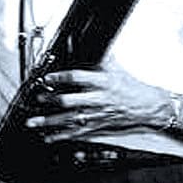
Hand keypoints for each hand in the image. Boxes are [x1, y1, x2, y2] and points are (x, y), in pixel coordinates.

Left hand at [24, 68, 169, 142]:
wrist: (149, 106)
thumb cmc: (132, 87)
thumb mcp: (116, 69)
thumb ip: (100, 60)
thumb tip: (89, 45)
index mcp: (103, 82)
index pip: (78, 78)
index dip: (61, 77)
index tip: (47, 77)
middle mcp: (98, 99)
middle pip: (71, 101)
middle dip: (52, 100)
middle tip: (39, 98)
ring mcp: (97, 115)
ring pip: (70, 119)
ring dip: (50, 121)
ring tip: (33, 122)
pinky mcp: (98, 126)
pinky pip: (77, 132)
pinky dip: (61, 135)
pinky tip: (49, 137)